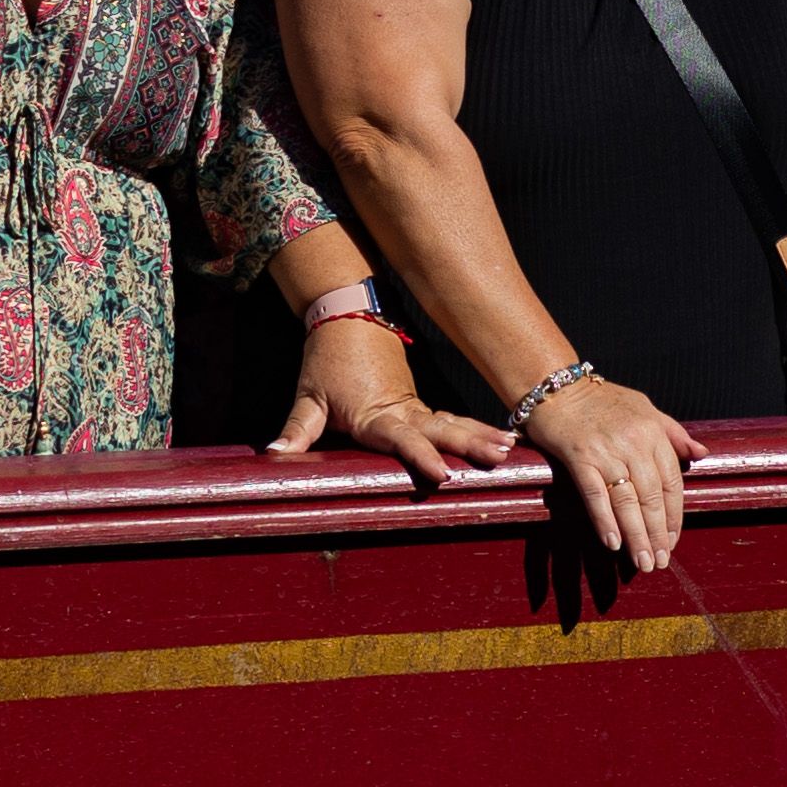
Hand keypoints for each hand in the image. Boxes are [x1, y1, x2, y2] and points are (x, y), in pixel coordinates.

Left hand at [266, 317, 514, 489]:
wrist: (347, 314)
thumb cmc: (327, 358)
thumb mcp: (308, 396)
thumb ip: (297, 429)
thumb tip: (275, 456)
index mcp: (375, 414)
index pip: (402, 439)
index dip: (421, 455)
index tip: (442, 473)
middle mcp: (401, 411)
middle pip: (441, 429)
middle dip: (471, 444)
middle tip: (500, 457)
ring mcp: (414, 406)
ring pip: (453, 422)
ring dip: (481, 434)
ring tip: (511, 448)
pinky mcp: (419, 404)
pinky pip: (452, 418)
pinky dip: (476, 427)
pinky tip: (503, 437)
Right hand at [519, 373, 705, 571]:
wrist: (556, 388)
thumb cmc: (602, 400)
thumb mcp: (645, 409)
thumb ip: (673, 433)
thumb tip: (701, 454)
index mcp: (652, 432)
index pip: (672, 481)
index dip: (674, 515)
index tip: (672, 540)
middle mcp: (633, 442)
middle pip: (652, 497)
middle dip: (658, 534)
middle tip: (660, 562)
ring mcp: (606, 451)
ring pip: (627, 501)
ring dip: (637, 536)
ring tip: (643, 562)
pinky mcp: (579, 457)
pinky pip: (596, 495)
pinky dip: (605, 521)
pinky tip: (613, 543)